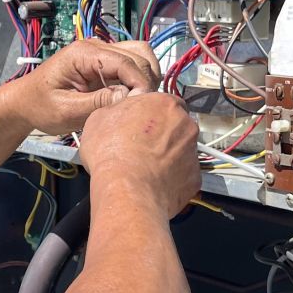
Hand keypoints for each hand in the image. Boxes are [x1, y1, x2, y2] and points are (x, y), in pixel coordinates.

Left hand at [5, 40, 160, 135]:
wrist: (25, 102)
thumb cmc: (41, 106)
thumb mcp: (66, 110)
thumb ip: (96, 103)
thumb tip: (128, 96)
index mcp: (83, 53)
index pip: (125, 61)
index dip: (140, 82)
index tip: (145, 104)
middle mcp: (95, 47)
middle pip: (138, 53)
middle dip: (147, 78)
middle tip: (145, 105)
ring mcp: (101, 53)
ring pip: (139, 55)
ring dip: (147, 76)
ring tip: (143, 101)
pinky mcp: (104, 64)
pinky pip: (131, 64)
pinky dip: (140, 77)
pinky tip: (136, 97)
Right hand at [78, 92, 200, 217]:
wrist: (127, 190)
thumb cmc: (113, 154)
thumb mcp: (98, 118)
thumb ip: (116, 109)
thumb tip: (117, 112)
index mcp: (165, 103)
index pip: (161, 102)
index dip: (147, 114)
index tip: (137, 124)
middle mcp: (185, 124)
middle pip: (175, 124)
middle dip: (161, 133)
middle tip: (139, 145)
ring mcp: (193, 151)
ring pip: (181, 149)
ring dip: (166, 155)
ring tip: (143, 166)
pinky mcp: (194, 177)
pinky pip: (183, 173)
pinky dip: (170, 177)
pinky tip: (152, 180)